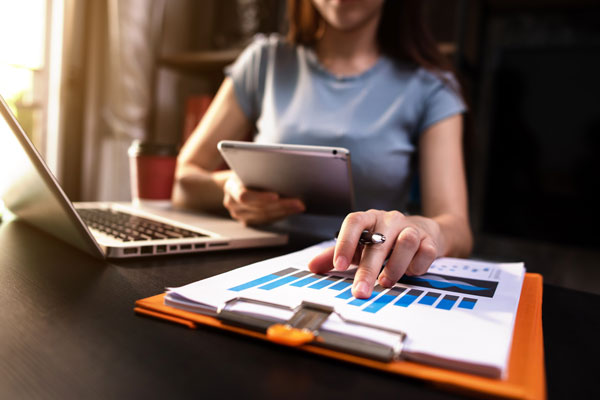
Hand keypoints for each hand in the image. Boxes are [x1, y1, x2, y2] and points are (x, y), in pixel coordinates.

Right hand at [223, 173, 304, 224]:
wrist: (236, 181)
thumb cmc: (247, 170)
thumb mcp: (249, 165)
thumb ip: (260, 170)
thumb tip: (284, 171)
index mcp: (231, 187)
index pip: (244, 196)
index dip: (261, 197)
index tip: (277, 196)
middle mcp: (232, 204)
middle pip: (259, 208)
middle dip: (281, 205)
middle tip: (299, 202)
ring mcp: (239, 215)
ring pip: (265, 216)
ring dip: (285, 211)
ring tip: (299, 206)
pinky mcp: (248, 222)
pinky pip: (267, 221)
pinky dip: (281, 215)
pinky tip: (292, 210)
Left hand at [308, 210, 444, 297]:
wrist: (423, 231)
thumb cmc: (384, 240)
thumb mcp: (359, 245)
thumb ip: (335, 254)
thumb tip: (311, 266)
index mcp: (369, 218)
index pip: (354, 222)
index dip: (345, 243)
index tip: (337, 266)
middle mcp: (390, 220)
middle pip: (378, 241)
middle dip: (368, 270)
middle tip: (360, 292)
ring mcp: (412, 229)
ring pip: (405, 242)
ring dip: (395, 266)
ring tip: (386, 282)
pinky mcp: (430, 241)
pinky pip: (426, 252)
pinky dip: (417, 266)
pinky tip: (410, 273)